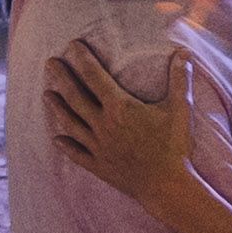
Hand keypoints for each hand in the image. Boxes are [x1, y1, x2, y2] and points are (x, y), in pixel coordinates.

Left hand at [41, 39, 197, 205]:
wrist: (167, 186)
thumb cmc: (174, 147)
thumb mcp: (180, 109)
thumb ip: (179, 79)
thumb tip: (184, 53)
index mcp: (120, 108)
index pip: (95, 77)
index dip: (82, 59)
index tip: (72, 46)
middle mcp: (103, 125)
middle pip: (75, 97)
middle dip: (61, 77)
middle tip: (49, 63)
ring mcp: (98, 147)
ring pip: (70, 123)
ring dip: (57, 108)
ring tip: (47, 94)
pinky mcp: (99, 166)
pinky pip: (77, 154)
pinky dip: (66, 145)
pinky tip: (57, 139)